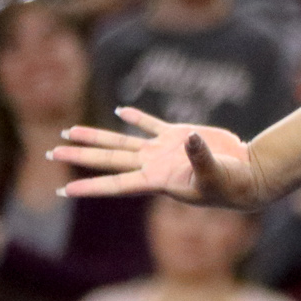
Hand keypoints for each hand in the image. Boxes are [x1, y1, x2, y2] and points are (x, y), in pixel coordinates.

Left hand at [53, 108, 265, 208]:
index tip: (66, 190)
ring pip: (121, 143)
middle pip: (109, 160)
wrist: (249, 175)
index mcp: (158, 180)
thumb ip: (200, 156)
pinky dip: (136, 117)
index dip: (92, 186)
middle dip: (80, 157)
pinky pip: (151, 125)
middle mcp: (154, 166)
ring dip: (96, 138)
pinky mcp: (179, 137)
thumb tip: (191, 138)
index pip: (117, 183)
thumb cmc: (233, 183)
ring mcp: (164, 151)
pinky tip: (122, 110)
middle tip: (51, 153)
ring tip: (69, 132)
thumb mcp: (216, 173)